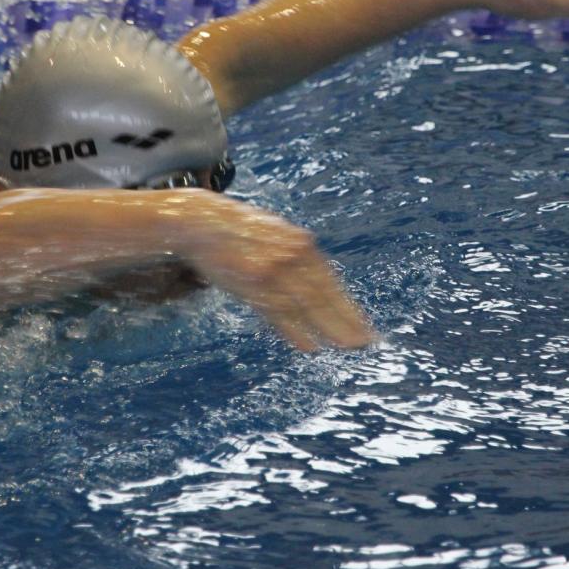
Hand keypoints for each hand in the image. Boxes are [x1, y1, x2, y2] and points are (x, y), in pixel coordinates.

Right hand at [174, 192, 375, 351]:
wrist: (201, 221)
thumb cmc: (239, 229)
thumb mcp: (275, 234)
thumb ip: (297, 255)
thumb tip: (320, 281)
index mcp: (300, 243)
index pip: (331, 282)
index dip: (349, 307)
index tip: (365, 326)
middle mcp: (290, 257)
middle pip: (324, 296)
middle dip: (347, 321)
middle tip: (367, 342)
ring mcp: (271, 271)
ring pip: (306, 307)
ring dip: (328, 329)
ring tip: (347, 346)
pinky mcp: (251, 284)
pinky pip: (277, 313)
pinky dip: (295, 331)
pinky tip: (310, 346)